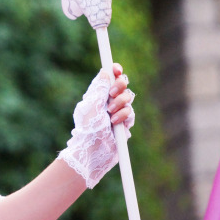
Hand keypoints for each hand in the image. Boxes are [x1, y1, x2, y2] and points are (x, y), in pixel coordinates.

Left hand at [57, 64, 135, 188]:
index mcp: (97, 95)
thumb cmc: (88, 128)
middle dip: (120, 87)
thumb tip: (106, 71)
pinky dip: (124, 117)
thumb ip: (100, 88)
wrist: (93, 150)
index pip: (109, 78)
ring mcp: (116, 112)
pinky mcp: (124, 123)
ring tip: (110, 115)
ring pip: (128, 99)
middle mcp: (107, 101)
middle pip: (122, 85)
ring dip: (120, 105)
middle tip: (112, 94)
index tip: (117, 69)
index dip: (115, 71)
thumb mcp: (92, 105)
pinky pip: (131, 114)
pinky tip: (116, 124)